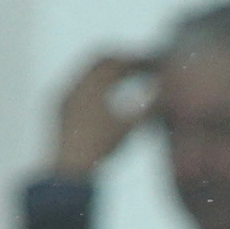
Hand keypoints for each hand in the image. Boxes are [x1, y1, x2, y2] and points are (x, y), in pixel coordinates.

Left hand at [46, 52, 157, 178]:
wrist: (69, 169)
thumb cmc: (101, 148)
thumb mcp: (130, 127)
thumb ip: (150, 108)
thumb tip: (169, 94)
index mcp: (91, 86)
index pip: (115, 61)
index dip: (135, 59)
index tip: (152, 61)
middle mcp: (74, 85)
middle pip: (98, 61)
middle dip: (120, 60)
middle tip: (139, 64)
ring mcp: (65, 95)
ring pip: (87, 73)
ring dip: (107, 72)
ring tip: (126, 79)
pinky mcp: (60, 107)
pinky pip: (79, 86)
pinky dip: (96, 85)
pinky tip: (106, 97)